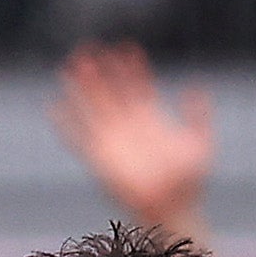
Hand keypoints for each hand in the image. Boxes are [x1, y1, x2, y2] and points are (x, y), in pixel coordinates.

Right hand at [52, 42, 213, 230]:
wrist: (172, 210)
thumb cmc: (190, 183)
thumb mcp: (201, 144)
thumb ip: (198, 116)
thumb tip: (196, 86)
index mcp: (151, 119)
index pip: (137, 86)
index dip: (132, 67)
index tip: (126, 47)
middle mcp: (128, 126)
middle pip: (110, 91)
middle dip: (101, 70)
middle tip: (90, 46)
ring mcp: (113, 141)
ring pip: (93, 108)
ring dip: (82, 88)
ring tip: (71, 66)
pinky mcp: (100, 160)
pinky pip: (78, 139)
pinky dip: (66, 123)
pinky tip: (55, 106)